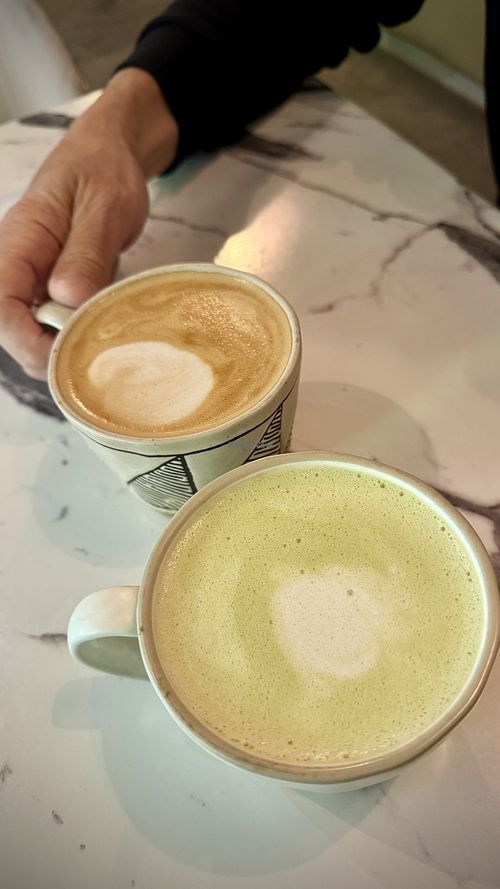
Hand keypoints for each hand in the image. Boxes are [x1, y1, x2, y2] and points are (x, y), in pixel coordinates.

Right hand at [0, 69, 178, 378]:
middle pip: (12, 328)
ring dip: (64, 349)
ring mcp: (36, 277)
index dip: (26, 340)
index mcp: (20, 241)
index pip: (0, 305)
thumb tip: (69, 299)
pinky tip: (105, 337)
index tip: (65, 356)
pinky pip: (55, 322)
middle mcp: (20, 264)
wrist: (112, 153)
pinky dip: (77, 336)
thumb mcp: (105, 206)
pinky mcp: (55, 286)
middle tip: (95, 361)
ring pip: (33, 331)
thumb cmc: (106, 170)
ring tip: (104, 350)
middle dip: (47, 354)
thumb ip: (87, 253)